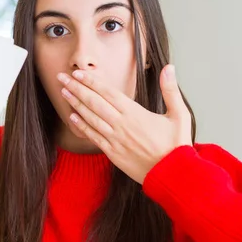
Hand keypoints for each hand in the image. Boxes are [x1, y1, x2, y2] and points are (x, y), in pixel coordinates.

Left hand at [57, 64, 191, 183]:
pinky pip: (93, 137)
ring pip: (90, 118)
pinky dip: (81, 126)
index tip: (78, 73)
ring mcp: (115, 139)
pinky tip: (72, 117)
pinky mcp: (112, 153)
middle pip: (94, 102)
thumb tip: (169, 67)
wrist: (172, 175)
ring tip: (63, 92)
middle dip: (77, 88)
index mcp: (135, 113)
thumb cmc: (176, 145)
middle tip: (62, 78)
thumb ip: (171, 90)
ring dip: (75, 104)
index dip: (91, 82)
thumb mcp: (179, 115)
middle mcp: (121, 124)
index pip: (108, 92)